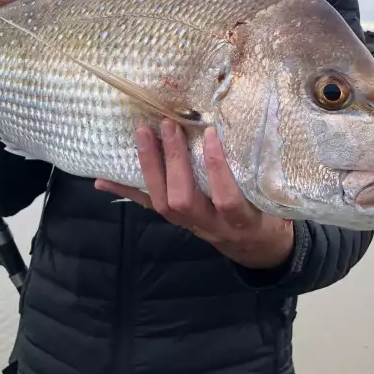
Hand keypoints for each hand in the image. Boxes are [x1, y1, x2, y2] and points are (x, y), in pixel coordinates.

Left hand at [95, 120, 294, 269]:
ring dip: (150, 166)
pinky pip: (147, 206)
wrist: (257, 248)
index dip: (216, 169)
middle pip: (184, 199)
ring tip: (144, 133)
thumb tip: (244, 128)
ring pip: (162, 203)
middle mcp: (211, 226)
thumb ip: (260, 171)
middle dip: (174, 161)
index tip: (210, 134)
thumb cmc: (267, 214)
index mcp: (241, 220)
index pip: (227, 199)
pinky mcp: (175, 221)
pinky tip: (102, 178)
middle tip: (168, 124)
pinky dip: (125, 190)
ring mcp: (189, 225)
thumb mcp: (272, 198)